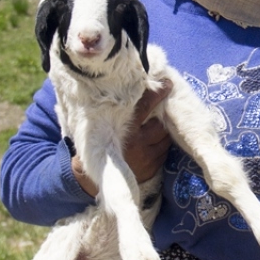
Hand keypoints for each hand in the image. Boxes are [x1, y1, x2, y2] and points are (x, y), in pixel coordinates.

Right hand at [71, 80, 174, 197]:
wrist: (91, 175)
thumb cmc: (97, 142)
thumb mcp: (102, 124)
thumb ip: (117, 110)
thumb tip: (136, 88)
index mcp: (121, 129)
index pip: (145, 106)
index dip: (157, 94)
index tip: (167, 84)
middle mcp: (136, 144)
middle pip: (160, 124)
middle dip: (163, 117)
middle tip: (166, 107)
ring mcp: (145, 158)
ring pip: (165, 138)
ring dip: (164, 131)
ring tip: (158, 125)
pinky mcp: (150, 168)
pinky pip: (164, 152)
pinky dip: (162, 145)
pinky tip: (155, 141)